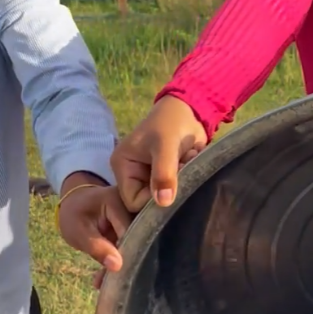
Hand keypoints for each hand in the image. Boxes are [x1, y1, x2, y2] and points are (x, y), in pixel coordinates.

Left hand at [57, 179, 131, 286]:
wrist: (75, 203)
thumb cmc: (74, 214)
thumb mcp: (79, 231)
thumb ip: (97, 247)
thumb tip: (117, 266)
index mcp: (119, 202)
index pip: (131, 231)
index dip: (127, 254)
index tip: (121, 276)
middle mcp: (133, 207)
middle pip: (136, 238)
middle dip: (126, 262)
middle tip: (114, 286)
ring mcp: (135, 217)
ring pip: (133, 245)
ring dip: (121, 264)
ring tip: (103, 284)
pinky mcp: (133, 228)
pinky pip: (129, 245)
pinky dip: (118, 260)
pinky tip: (105, 278)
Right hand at [112, 96, 205, 213]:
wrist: (190, 110)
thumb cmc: (170, 123)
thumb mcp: (165, 146)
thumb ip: (163, 173)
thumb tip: (163, 203)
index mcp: (123, 166)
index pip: (132, 201)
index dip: (151, 200)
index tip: (172, 186)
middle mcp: (132, 174)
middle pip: (148, 201)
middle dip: (169, 188)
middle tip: (182, 167)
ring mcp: (149, 176)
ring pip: (165, 195)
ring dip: (180, 180)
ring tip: (187, 160)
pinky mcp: (164, 175)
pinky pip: (175, 188)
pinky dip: (186, 176)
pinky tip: (190, 160)